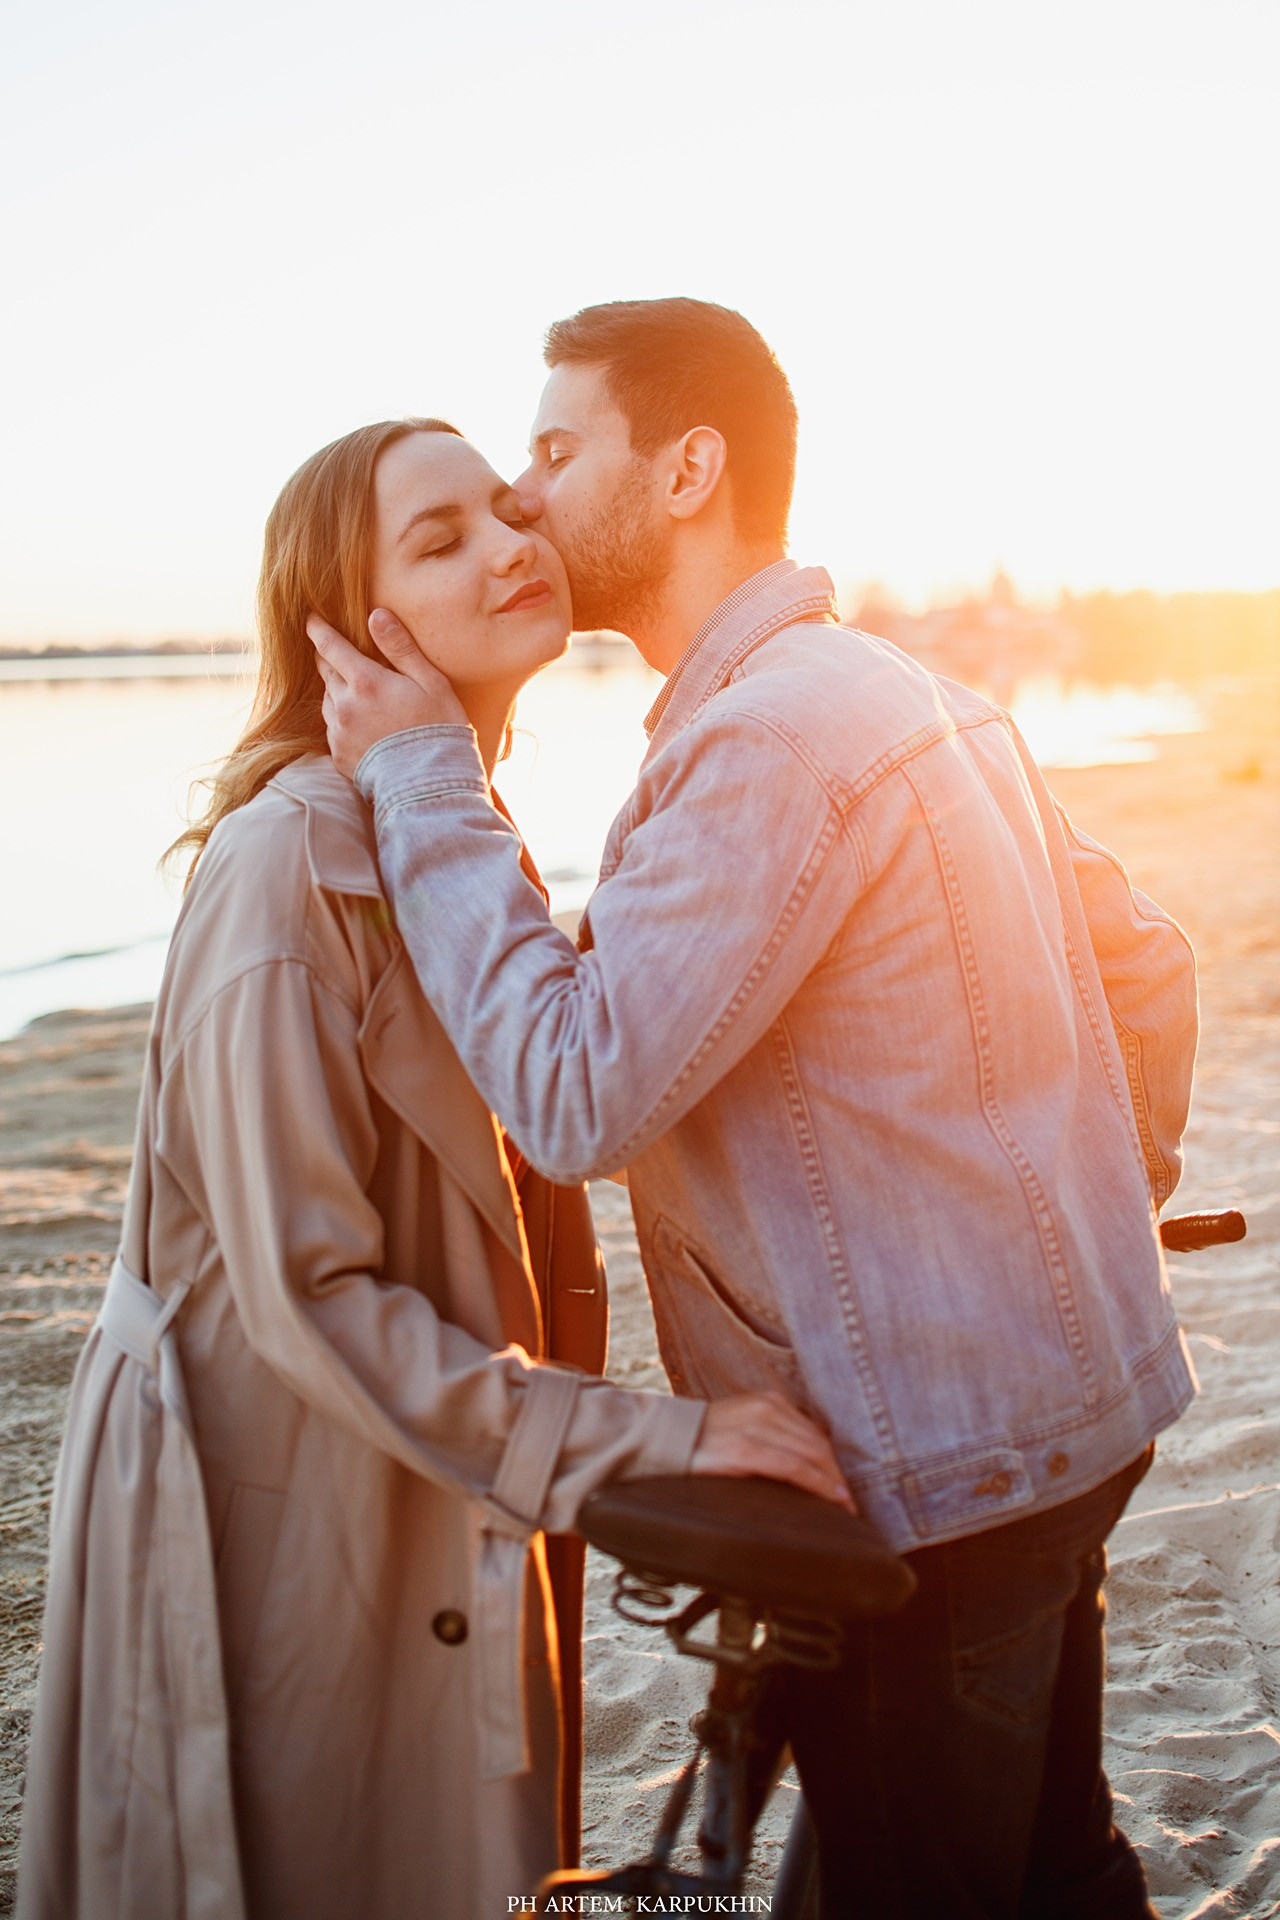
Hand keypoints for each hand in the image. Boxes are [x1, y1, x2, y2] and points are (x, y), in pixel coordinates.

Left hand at [307, 608, 468, 777]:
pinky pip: (333, 729)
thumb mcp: (429, 682)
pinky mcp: (339, 757)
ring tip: (358, 693)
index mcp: (365, 682)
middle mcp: (344, 706)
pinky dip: (343, 721)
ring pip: (328, 700)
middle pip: (325, 671)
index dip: (318, 629)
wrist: (431, 786)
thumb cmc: (438, 729)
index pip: (330, 646)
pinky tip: (363, 725)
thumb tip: (376, 614)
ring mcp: (338, 733)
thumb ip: (400, 647)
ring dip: (338, 691)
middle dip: (328, 658)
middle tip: (333, 650)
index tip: (309, 617)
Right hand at [690, 1391, 856, 1512]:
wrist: (660, 1443)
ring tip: (846, 1508)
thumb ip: (775, 1438)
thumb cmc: (703, 1444)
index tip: (846, 1487)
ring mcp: (754, 1427)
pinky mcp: (743, 1450)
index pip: (816, 1434)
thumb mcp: (744, 1429)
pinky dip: (818, 1484)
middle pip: (819, 1445)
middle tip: (852, 1505)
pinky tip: (831, 1500)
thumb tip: (812, 1460)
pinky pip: (793, 1467)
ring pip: (812, 1455)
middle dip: (839, 1475)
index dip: (835, 1462)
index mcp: (768, 1402)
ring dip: (834, 1483)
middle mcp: (765, 1409)